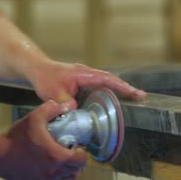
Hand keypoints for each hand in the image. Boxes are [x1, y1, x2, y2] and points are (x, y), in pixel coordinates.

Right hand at [0, 100, 86, 179]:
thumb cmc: (16, 137)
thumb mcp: (34, 118)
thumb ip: (51, 109)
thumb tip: (67, 105)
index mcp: (57, 156)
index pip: (81, 160)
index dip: (82, 153)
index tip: (76, 147)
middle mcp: (54, 172)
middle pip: (76, 170)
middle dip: (76, 162)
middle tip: (70, 153)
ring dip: (71, 173)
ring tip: (65, 164)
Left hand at [27, 59, 146, 104]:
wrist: (38, 70)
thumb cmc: (45, 79)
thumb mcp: (53, 93)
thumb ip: (64, 102)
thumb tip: (75, 110)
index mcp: (84, 74)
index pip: (106, 79)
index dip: (121, 86)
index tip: (134, 93)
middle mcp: (88, 74)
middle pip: (112, 80)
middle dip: (127, 88)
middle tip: (142, 97)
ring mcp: (87, 78)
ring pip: (107, 83)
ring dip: (119, 90)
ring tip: (134, 100)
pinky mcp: (84, 83)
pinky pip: (100, 87)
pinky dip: (109, 93)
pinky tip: (114, 102)